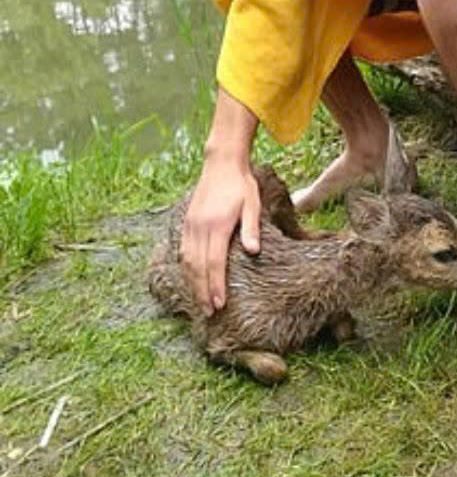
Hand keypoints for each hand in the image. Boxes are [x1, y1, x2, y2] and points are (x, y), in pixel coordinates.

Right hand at [181, 154, 260, 314]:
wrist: (221, 164)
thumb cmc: (242, 185)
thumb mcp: (253, 204)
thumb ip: (252, 228)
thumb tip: (254, 252)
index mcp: (217, 225)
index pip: (214, 262)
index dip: (215, 285)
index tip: (219, 304)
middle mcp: (200, 227)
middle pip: (197, 267)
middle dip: (202, 292)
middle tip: (209, 312)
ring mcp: (190, 225)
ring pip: (187, 261)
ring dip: (192, 284)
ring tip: (200, 302)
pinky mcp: (186, 223)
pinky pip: (183, 251)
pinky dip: (186, 269)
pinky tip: (191, 280)